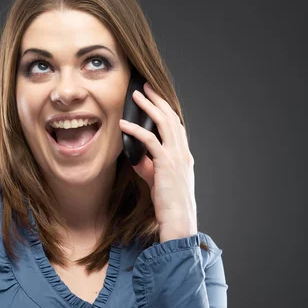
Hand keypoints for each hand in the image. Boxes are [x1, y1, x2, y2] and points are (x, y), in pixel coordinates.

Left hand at [119, 81, 196, 235]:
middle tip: (146, 86)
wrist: (178, 221)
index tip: (155, 97)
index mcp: (183, 156)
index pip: (175, 126)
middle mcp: (182, 153)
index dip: (165, 109)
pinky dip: (136, 130)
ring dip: (149, 107)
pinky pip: (150, 141)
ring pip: (164, 124)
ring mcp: (176, 157)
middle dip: (158, 99)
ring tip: (136, 95)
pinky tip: (124, 124)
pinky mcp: (166, 165)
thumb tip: (135, 155)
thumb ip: (149, 166)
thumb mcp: (157, 181)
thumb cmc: (169, 205)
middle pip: (171, 118)